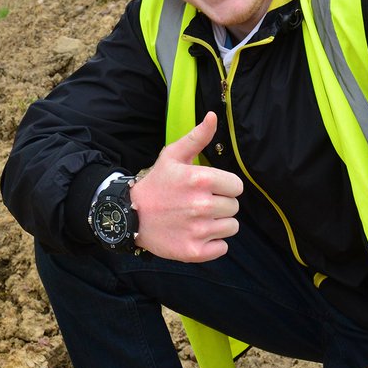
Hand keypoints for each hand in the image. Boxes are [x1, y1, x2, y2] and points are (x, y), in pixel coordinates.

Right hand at [132, 111, 243, 261]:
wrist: (130, 214)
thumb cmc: (157, 183)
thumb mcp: (173, 155)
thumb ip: (197, 137)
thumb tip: (214, 116)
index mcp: (200, 179)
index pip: (237, 186)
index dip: (225, 186)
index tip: (209, 187)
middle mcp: (201, 205)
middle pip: (234, 207)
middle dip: (221, 204)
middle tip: (199, 203)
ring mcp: (198, 230)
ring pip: (231, 227)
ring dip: (218, 224)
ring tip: (198, 218)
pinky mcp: (194, 251)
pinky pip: (222, 248)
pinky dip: (212, 244)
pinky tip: (196, 234)